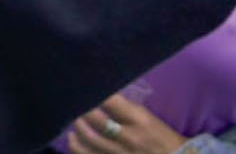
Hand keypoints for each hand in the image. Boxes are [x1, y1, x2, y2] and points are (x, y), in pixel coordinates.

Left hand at [66, 94, 185, 153]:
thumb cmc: (161, 137)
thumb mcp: (148, 118)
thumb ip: (125, 108)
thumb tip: (100, 95)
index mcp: (140, 121)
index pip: (111, 102)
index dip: (96, 94)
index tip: (86, 89)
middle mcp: (129, 138)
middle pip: (97, 121)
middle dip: (83, 110)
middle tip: (76, 104)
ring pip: (90, 141)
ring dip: (78, 129)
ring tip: (75, 121)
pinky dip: (78, 148)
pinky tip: (74, 139)